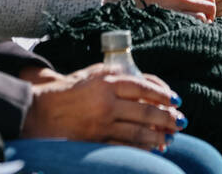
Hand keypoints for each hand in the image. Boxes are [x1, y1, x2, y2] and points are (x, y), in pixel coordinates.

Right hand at [21, 63, 183, 149]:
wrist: (40, 112)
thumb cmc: (67, 91)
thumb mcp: (90, 74)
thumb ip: (114, 75)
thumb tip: (142, 80)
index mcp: (106, 82)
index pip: (142, 87)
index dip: (162, 95)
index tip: (175, 100)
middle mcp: (106, 102)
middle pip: (145, 111)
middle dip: (167, 117)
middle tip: (181, 121)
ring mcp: (101, 124)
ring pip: (138, 132)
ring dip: (159, 135)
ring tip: (171, 136)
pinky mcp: (96, 141)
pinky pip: (125, 146)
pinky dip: (141, 148)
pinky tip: (152, 147)